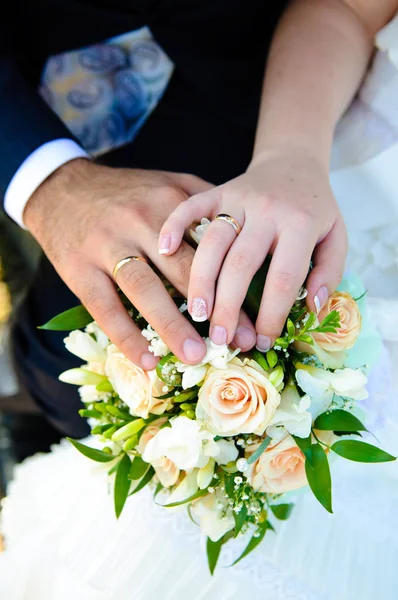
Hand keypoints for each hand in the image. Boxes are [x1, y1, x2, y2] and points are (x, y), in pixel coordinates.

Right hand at [25, 159, 256, 367]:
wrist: (61, 187)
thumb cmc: (124, 193)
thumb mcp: (166, 183)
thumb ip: (202, 204)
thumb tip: (243, 234)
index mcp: (168, 204)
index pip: (209, 249)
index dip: (234, 287)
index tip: (254, 320)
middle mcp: (139, 222)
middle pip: (182, 270)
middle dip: (212, 311)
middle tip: (237, 344)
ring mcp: (107, 246)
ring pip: (144, 289)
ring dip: (172, 325)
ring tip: (195, 357)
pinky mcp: (78, 268)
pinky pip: (104, 308)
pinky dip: (126, 336)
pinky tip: (147, 359)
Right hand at [158, 148, 346, 350]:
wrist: (295, 164)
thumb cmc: (314, 210)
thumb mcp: (336, 237)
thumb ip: (330, 272)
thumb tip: (311, 307)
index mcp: (300, 224)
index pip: (283, 276)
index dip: (272, 313)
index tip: (263, 340)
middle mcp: (267, 210)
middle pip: (241, 263)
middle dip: (228, 305)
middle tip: (220, 337)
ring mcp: (239, 197)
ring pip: (213, 240)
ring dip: (201, 279)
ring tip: (196, 314)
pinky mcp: (218, 190)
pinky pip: (192, 204)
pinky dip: (175, 224)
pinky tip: (164, 249)